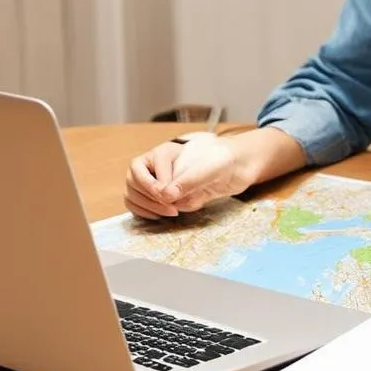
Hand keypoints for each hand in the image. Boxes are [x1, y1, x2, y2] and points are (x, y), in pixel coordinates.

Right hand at [124, 133, 254, 218]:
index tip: (169, 198)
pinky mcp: (162, 195)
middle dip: (148, 197)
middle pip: (133, 181)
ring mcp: (157, 181)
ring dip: (145, 206)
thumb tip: (166, 196)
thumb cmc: (223, 161)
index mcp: (164, 153)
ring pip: (132, 193)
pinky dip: (144, 212)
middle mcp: (156, 166)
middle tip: (171, 209)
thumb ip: (188, 180)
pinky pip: (140, 204)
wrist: (238, 167)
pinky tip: (160, 217)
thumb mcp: (209, 169)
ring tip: (168, 213)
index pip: (142, 169)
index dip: (153, 186)